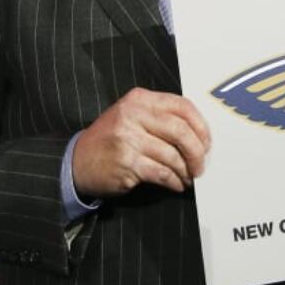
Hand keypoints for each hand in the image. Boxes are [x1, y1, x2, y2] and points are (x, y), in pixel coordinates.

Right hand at [72, 86, 209, 196]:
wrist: (77, 161)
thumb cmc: (111, 139)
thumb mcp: (132, 116)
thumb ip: (161, 117)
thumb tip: (199, 135)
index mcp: (139, 99)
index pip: (182, 106)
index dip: (201, 126)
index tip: (207, 142)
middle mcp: (133, 115)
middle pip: (181, 131)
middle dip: (197, 152)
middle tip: (201, 166)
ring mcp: (128, 139)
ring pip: (173, 155)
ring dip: (186, 171)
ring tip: (188, 177)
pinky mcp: (127, 163)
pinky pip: (162, 173)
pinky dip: (174, 181)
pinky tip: (176, 185)